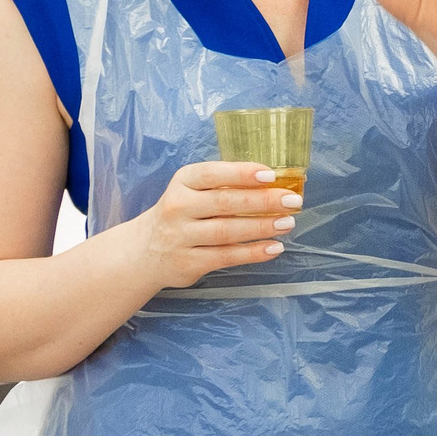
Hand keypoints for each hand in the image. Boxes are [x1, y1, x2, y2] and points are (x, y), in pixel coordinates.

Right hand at [137, 162, 299, 287]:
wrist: (144, 250)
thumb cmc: (181, 214)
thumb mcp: (192, 191)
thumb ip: (224, 186)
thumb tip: (274, 184)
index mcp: (182, 183)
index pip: (212, 174)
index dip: (242, 174)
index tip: (271, 175)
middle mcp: (178, 207)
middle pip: (225, 203)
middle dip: (263, 201)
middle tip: (292, 201)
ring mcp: (180, 236)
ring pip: (227, 231)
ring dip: (262, 227)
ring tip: (287, 223)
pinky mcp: (188, 262)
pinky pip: (226, 256)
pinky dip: (253, 253)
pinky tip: (274, 247)